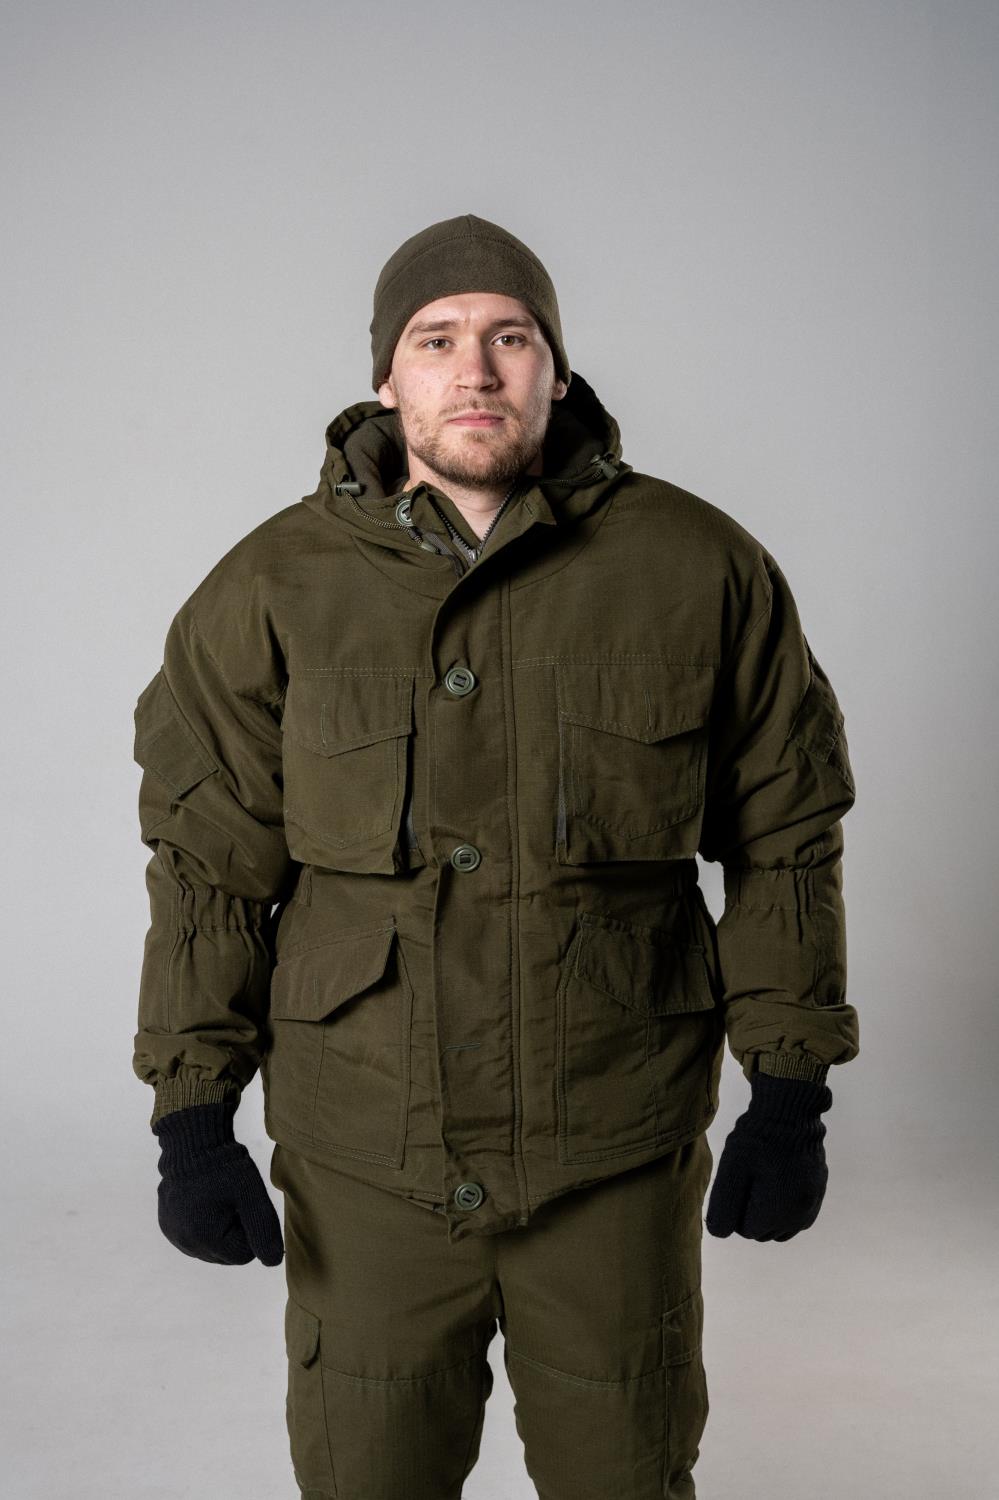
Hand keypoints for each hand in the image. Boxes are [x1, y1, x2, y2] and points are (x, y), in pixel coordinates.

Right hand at [152, 1102, 283, 1265]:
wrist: (193, 1142)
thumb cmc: (226, 1167)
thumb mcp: (253, 1197)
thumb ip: (264, 1232)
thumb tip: (272, 1262)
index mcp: (204, 1238)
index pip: (244, 1255)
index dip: (251, 1231)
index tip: (245, 1206)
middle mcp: (184, 1242)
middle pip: (226, 1255)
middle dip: (235, 1233)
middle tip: (233, 1201)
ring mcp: (173, 1234)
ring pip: (211, 1249)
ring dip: (220, 1231)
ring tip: (218, 1200)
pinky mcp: (167, 1225)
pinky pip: (195, 1238)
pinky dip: (204, 1226)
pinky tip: (205, 1203)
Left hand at [705, 1070, 832, 1241]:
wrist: (791, 1111)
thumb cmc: (757, 1138)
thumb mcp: (731, 1169)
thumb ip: (723, 1205)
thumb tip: (720, 1233)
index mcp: (776, 1212)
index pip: (744, 1229)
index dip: (735, 1205)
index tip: (738, 1179)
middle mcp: (798, 1216)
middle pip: (762, 1231)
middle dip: (751, 1211)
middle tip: (749, 1176)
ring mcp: (811, 1205)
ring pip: (779, 1226)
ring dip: (767, 1211)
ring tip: (762, 1178)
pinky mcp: (817, 1194)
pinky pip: (795, 1215)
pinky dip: (783, 1205)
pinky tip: (776, 1179)